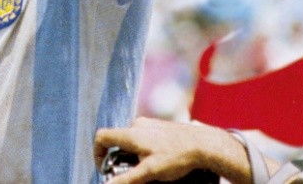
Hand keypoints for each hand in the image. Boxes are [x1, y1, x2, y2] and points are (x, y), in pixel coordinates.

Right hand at [94, 118, 236, 183]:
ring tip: (149, 169)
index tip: (106, 169)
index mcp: (132, 133)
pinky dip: (145, 151)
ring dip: (134, 156)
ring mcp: (151, 124)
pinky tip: (160, 161)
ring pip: (132, 141)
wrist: (205, 145)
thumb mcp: (149, 172)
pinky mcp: (161, 127)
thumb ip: (127, 179)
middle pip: (118, 142)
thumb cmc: (177, 156)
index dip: (98, 153)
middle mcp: (139, 124)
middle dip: (120, 159)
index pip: (102, 137)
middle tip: (133, 174)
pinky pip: (145, 138)